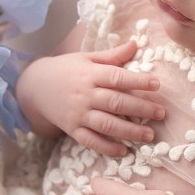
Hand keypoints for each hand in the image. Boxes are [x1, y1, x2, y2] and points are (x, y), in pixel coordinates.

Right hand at [19, 40, 164, 155]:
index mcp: (90, 74)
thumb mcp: (86, 58)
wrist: (34, 87)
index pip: (117, 77)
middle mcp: (85, 94)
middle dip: (140, 109)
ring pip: (106, 124)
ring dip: (129, 131)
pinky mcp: (72, 129)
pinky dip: (107, 147)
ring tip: (149, 135)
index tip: (156, 84)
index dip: (137, 81)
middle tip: (160, 113)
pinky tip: (124, 150)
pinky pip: (91, 141)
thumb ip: (112, 56)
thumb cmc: (66, 69)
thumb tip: (135, 44)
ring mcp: (78, 114)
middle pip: (116, 102)